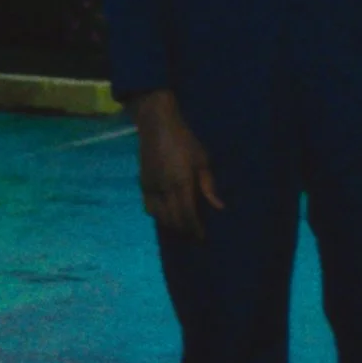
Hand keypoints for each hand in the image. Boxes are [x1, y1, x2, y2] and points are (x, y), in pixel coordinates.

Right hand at [131, 91, 223, 240]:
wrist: (157, 125)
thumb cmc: (184, 140)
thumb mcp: (202, 159)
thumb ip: (208, 185)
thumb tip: (218, 207)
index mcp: (181, 182)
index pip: (188, 214)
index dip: (195, 229)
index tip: (202, 237)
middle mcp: (164, 188)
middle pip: (173, 219)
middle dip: (184, 230)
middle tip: (194, 235)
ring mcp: (151, 187)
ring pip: (159, 217)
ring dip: (171, 225)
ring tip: (181, 227)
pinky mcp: (143, 184)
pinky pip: (149, 208)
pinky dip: (158, 216)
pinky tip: (167, 215)